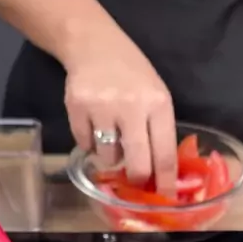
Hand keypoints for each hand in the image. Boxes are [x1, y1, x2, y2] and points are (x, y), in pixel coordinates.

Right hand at [64, 25, 177, 193]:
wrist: (93, 43)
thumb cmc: (131, 73)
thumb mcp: (156, 94)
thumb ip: (159, 130)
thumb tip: (159, 173)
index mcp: (157, 104)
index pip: (165, 154)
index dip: (165, 181)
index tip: (165, 198)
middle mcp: (131, 107)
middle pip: (137, 165)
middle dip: (137, 178)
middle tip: (135, 177)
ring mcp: (102, 108)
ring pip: (108, 159)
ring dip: (111, 155)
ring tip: (112, 134)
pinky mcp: (77, 108)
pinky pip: (86, 145)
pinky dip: (91, 143)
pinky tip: (94, 124)